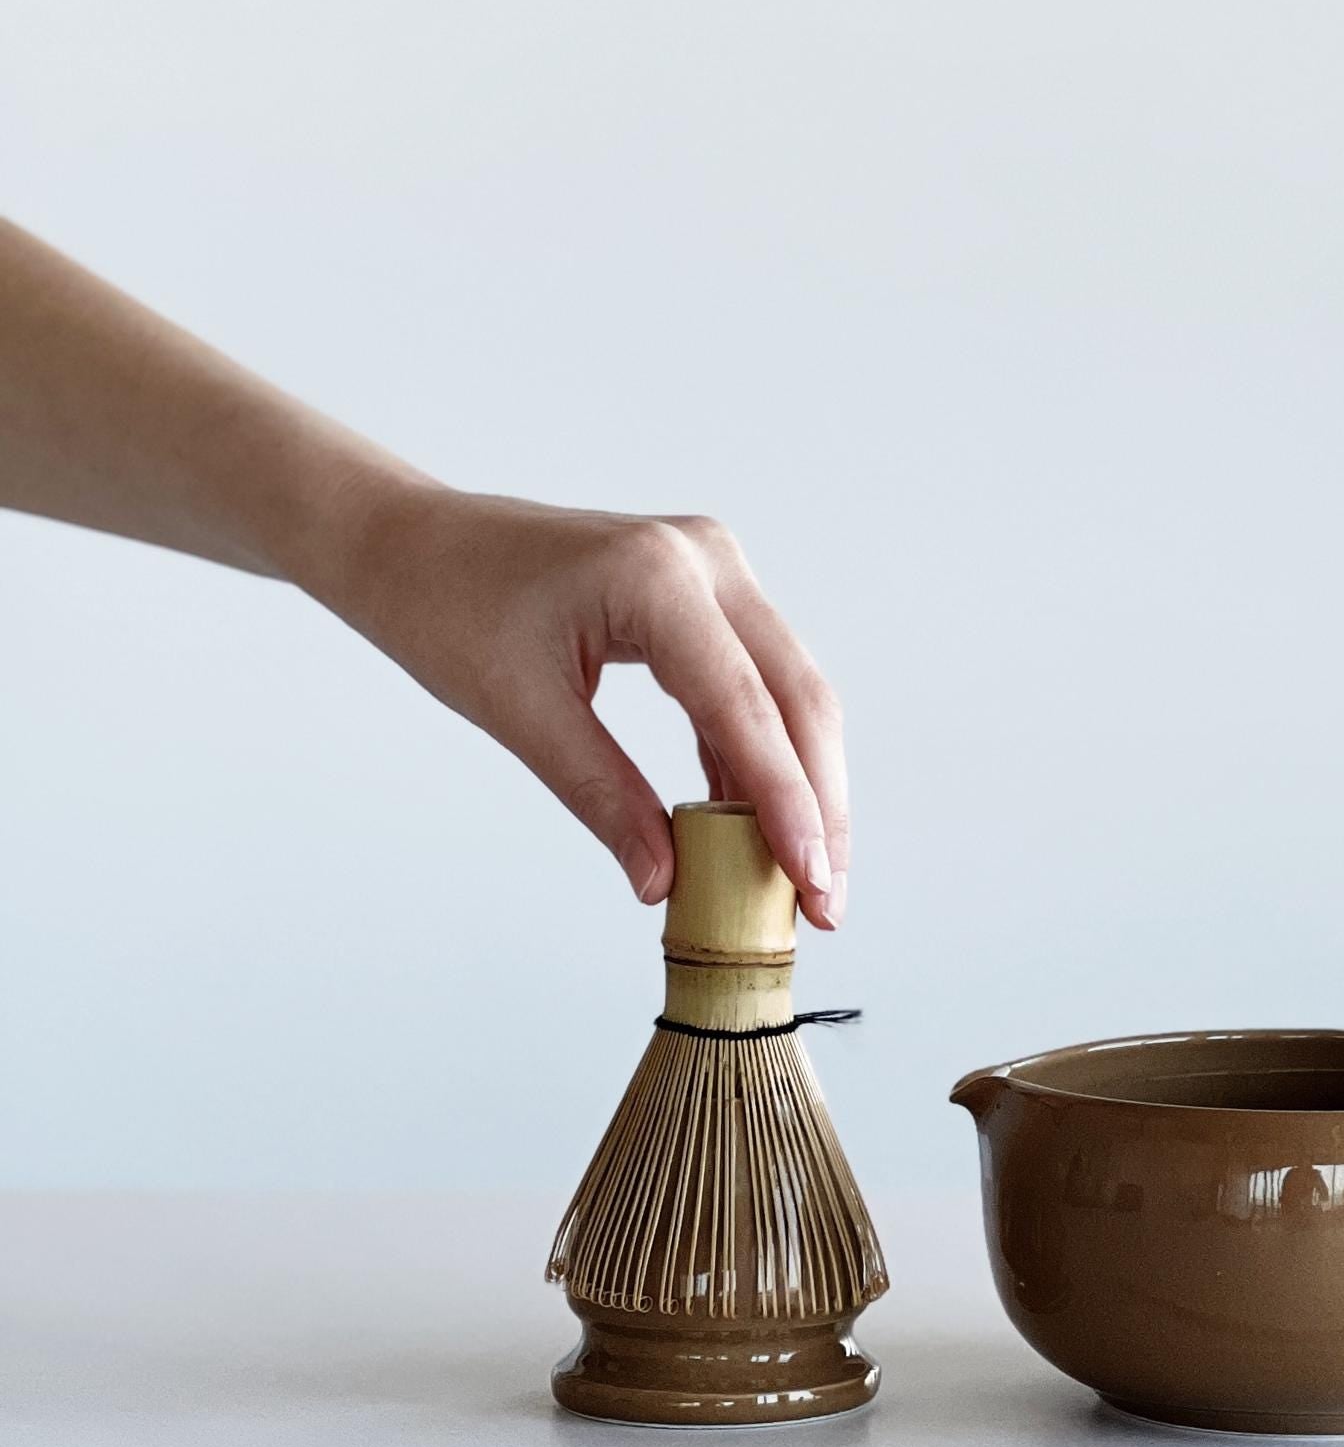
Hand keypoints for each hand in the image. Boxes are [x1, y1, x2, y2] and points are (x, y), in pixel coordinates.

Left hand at [314, 484, 846, 921]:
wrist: (414, 544)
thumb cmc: (448, 608)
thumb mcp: (521, 713)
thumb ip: (602, 795)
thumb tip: (663, 882)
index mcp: (658, 578)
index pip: (747, 705)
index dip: (789, 802)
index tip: (812, 882)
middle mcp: (707, 560)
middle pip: (798, 696)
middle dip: (818, 804)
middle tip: (825, 902)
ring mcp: (712, 571)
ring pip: (788, 692)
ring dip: (798, 785)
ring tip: (801, 880)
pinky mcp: (703, 596)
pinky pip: (750, 684)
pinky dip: (755, 756)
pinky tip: (750, 826)